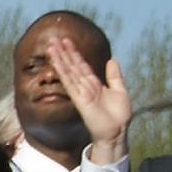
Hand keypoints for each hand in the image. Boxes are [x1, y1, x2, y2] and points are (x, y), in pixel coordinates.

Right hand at [43, 36, 134, 163]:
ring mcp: (81, 92)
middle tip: (54, 39)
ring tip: (51, 46)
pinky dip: (63, 72)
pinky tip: (57, 63)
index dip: (74, 53)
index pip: (81, 65)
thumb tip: (112, 59)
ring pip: (68, 72)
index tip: (67, 41)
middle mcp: (85, 86)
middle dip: (63, 52)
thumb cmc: (119, 116)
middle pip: (72, 65)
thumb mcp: (120, 91)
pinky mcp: (80, 100)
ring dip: (59, 59)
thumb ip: (114, 76)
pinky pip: (70, 83)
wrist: (117, 132)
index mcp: (94, 84)